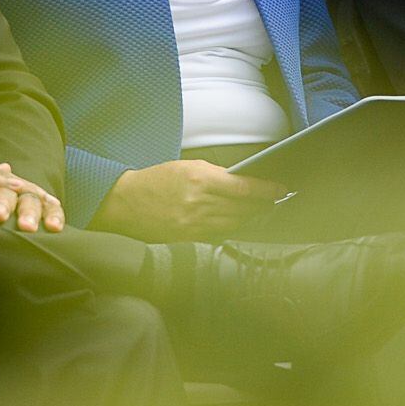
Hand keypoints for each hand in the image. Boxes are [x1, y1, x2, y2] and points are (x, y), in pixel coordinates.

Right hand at [90, 158, 287, 242]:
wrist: (125, 202)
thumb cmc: (155, 181)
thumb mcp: (186, 167)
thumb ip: (214, 176)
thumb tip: (240, 183)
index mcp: (200, 179)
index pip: (244, 187)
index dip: (266, 190)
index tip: (280, 190)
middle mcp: (200, 202)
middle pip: (243, 208)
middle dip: (261, 206)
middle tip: (272, 202)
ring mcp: (194, 224)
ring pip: (234, 223)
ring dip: (249, 219)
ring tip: (258, 213)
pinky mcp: (188, 238)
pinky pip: (219, 235)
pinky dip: (231, 228)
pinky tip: (236, 224)